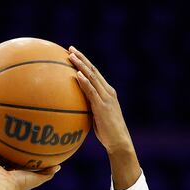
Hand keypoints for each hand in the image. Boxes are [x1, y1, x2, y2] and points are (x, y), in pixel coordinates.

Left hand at [68, 46, 141, 189]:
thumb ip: (89, 108)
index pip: (95, 73)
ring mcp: (106, 98)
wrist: (119, 141)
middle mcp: (108, 91)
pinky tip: (77, 74)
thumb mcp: (97, 117)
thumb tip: (75, 107)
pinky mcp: (102, 106)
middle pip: (93, 70)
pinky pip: (91, 91)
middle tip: (70, 48)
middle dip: (81, 58)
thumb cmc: (107, 132)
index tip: (74, 54)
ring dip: (80, 65)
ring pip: (92, 77)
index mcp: (108, 92)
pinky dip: (84, 82)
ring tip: (70, 56)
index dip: (85, 62)